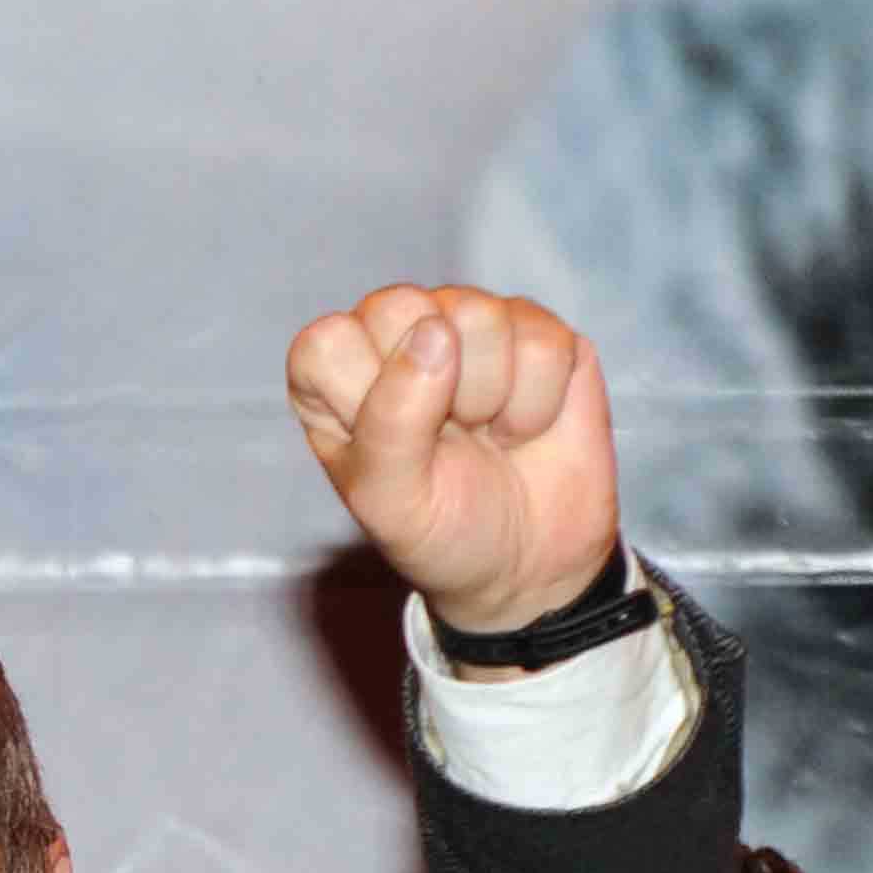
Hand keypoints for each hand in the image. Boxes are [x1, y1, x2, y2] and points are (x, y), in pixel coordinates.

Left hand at [287, 285, 621, 651]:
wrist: (527, 566)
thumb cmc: (441, 531)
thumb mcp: (392, 502)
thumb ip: (391, 421)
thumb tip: (436, 332)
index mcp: (336, 372)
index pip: (328, 342)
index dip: (367, 398)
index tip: (394, 450)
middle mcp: (397, 333)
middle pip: (405, 307)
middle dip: (437, 391)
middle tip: (447, 440)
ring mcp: (469, 324)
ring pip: (480, 315)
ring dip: (493, 398)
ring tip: (487, 434)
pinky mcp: (536, 330)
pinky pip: (544, 341)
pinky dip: (540, 401)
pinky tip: (525, 426)